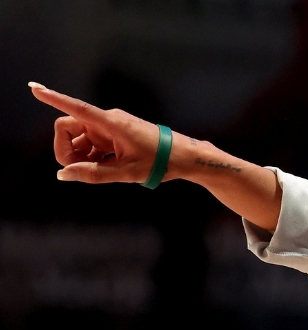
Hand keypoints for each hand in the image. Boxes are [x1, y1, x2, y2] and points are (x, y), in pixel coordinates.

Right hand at [29, 81, 282, 228]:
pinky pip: (92, 145)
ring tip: (96, 173)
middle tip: (75, 171)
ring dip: (78, 157)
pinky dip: (90, 157)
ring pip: (79, 139)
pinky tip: (103, 169)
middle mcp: (107, 121)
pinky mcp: (115, 137)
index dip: (53, 98)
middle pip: (68, 128)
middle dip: (65, 149)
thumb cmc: (161, 162)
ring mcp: (111, 129)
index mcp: (110, 123)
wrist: (186, 158)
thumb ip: (94, 174)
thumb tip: (64, 174)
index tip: (33, 87)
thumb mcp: (127, 172)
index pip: (76, 108)